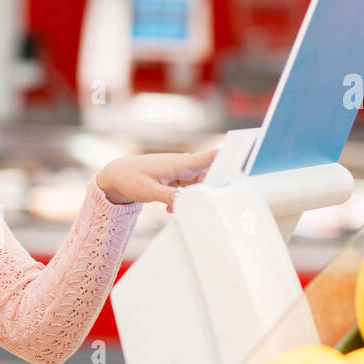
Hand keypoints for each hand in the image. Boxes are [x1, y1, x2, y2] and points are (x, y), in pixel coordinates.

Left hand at [96, 148, 219, 208]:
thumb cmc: (130, 179)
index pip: (211, 156)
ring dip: (191, 198)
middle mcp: (184, 165)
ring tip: (171, 208)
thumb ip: (169, 196)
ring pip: (199, 186)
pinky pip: (189, 189)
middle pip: (210, 176)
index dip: (231, 155)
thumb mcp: (148, 191)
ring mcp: (181, 171)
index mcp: (180, 163)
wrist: (116, 176)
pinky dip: (183, 199)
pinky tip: (170, 207)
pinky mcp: (176, 179)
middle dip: (209, 191)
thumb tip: (186, 202)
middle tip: (197, 203)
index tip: (248, 156)